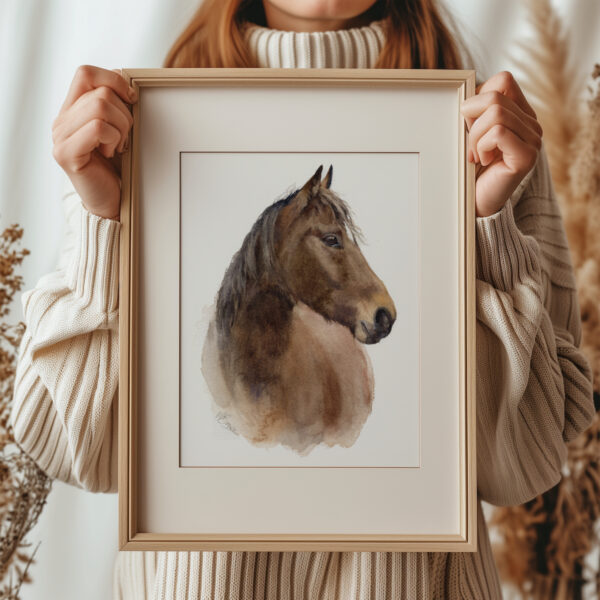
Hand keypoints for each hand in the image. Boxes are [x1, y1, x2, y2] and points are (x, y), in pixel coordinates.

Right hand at [51, 65, 137, 220]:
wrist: (112, 202)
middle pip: (100, 92)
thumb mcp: (120, 130)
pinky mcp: (66, 153)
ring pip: (101, 107)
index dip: (113, 80)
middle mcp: (61, 121)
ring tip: (118, 147)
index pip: (86, 74)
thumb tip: (124, 78)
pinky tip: (111, 154)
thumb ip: (116, 104)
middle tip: (125, 138)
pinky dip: (114, 140)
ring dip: (121, 128)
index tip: (132, 100)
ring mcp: (60, 137)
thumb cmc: (119, 167)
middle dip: (125, 114)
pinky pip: (98, 128)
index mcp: (72, 111)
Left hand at [460, 71, 542, 217]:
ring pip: (496, 113)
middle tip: (468, 144)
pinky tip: (482, 161)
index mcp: (520, 114)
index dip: (478, 97)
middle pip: (496, 95)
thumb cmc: (469, 168)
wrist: (474, 202)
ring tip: (475, 155)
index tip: (468, 124)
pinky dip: (482, 145)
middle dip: (471, 119)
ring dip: (475, 136)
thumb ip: (473, 111)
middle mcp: (532, 124)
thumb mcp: (469, 132)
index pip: (503, 80)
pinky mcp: (526, 157)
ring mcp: (533, 140)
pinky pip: (498, 132)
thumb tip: (465, 95)